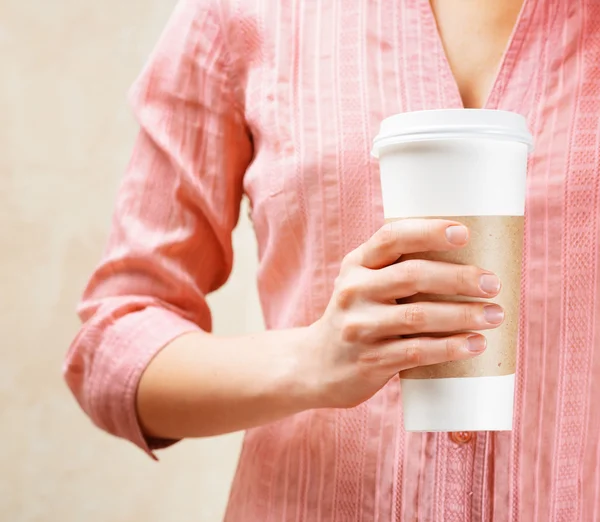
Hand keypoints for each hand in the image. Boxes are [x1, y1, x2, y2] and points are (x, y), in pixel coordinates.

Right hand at [303, 219, 503, 408]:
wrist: (316, 365)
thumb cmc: (357, 317)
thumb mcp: (362, 285)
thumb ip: (395, 269)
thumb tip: (466, 257)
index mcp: (356, 264)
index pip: (391, 237)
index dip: (428, 231)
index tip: (465, 233)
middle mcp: (354, 291)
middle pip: (412, 275)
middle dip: (459, 277)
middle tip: (493, 284)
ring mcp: (359, 327)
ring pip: (418, 316)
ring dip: (463, 315)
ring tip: (495, 315)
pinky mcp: (369, 360)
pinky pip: (416, 352)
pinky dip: (450, 347)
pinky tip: (475, 344)